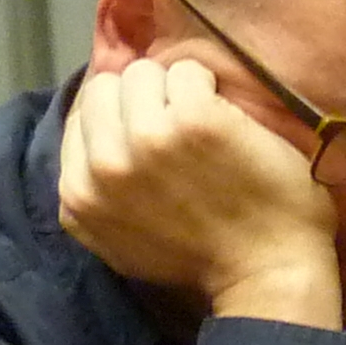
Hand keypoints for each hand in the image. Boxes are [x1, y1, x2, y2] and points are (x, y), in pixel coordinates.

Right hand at [58, 57, 344, 325]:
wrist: (266, 274)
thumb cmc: (203, 260)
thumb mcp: (118, 242)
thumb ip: (96, 195)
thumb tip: (89, 144)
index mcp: (78, 195)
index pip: (80, 117)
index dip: (116, 118)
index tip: (146, 131)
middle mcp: (104, 163)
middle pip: (105, 88)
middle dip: (139, 100)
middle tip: (174, 124)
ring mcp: (147, 137)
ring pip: (143, 73)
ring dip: (174, 91)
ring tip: (200, 123)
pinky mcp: (193, 118)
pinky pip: (188, 71)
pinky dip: (207, 85)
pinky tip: (224, 117)